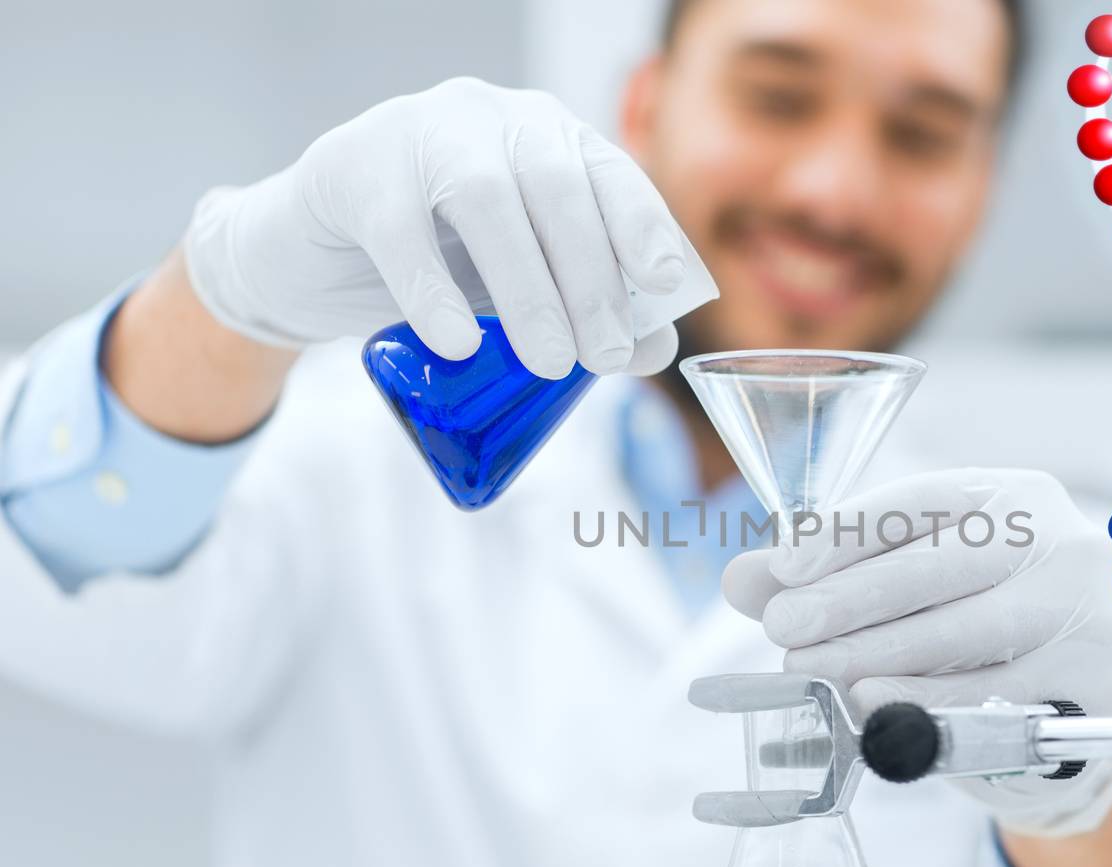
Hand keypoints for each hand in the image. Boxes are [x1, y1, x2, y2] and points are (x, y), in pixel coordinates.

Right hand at [183, 77, 713, 377]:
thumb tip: (655, 350)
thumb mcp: (516, 286)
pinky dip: (435, 293)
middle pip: (555, 187)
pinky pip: (400, 230)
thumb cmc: (434, 264)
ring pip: (486, 200)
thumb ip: (585, 309)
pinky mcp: (352, 168)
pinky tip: (460, 344)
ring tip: (551, 362)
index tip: (663, 284)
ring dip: (527, 289)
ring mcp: (417, 132)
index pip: (608, 170)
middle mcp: (490, 119)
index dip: (641, 225)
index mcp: (544, 137)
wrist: (309, 254)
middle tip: (604, 356)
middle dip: (590, 277)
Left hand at [722, 468, 1111, 836]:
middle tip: (783, 627)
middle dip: (851, 598)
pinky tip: (871, 703)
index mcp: (1012, 496)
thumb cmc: (972, 636)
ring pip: (969, 629)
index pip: (922, 501)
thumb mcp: (905, 593)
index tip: (784, 566)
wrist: (1057, 718)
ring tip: (812, 669)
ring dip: (878, 652)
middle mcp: (1062, 540)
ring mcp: (1087, 608)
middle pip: (944, 563)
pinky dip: (925, 700)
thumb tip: (743, 579)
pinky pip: (996, 693)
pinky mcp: (1097, 678)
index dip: (848, 532)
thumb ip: (828, 579)